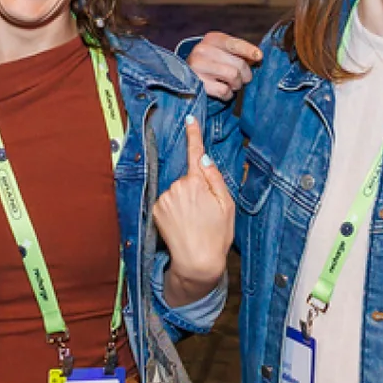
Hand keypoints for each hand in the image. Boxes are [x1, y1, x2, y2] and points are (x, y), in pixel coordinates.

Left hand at [152, 116, 233, 305]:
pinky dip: (174, 209)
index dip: (194, 135)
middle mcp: (177, 187)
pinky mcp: (156, 209)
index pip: (195, 153)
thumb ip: (215, 178)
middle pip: (187, 178)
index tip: (190, 120)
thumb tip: (204, 159)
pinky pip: (167, 201)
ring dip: (184, 200)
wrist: (196, 262)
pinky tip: (182, 224)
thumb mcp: (226, 205)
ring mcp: (164, 198)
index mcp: (197, 183)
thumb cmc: (216, 236)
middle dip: (195, 188)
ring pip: (177, 190)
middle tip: (205, 211)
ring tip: (193, 221)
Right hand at [187, 31, 262, 101]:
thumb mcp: (223, 51)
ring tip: (232, 84)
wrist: (188, 76)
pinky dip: (228, 94)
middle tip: (244, 79)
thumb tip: (257, 57)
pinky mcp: (199, 84)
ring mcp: (199, 67)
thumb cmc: (212, 62)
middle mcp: (203, 50)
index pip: (234, 44)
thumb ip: (239, 52)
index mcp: (212, 39)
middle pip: (239, 63)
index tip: (259, 56)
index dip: (248, 50)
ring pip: (233, 76)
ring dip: (237, 84)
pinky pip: (225, 91)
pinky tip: (222, 90)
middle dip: (246, 74)